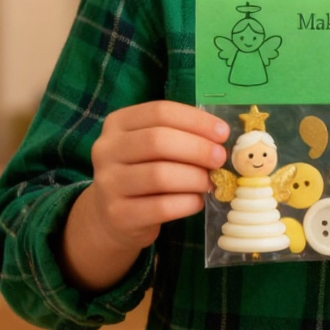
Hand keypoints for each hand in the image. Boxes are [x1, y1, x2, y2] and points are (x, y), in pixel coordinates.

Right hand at [88, 100, 229, 249]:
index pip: (160, 112)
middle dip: (198, 148)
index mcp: (118, 123)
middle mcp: (106, 149)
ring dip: (194, 177)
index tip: (222, 132)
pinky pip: (161, 207)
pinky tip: (197, 201)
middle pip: (158, 141)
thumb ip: (179, 135)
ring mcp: (108, 183)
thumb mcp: (151, 146)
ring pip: (160, 175)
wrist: (111, 217)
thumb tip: (220, 136)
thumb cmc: (142, 171)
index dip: (196, 120)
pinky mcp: (118, 214)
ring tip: (210, 182)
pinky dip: (187, 203)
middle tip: (220, 158)